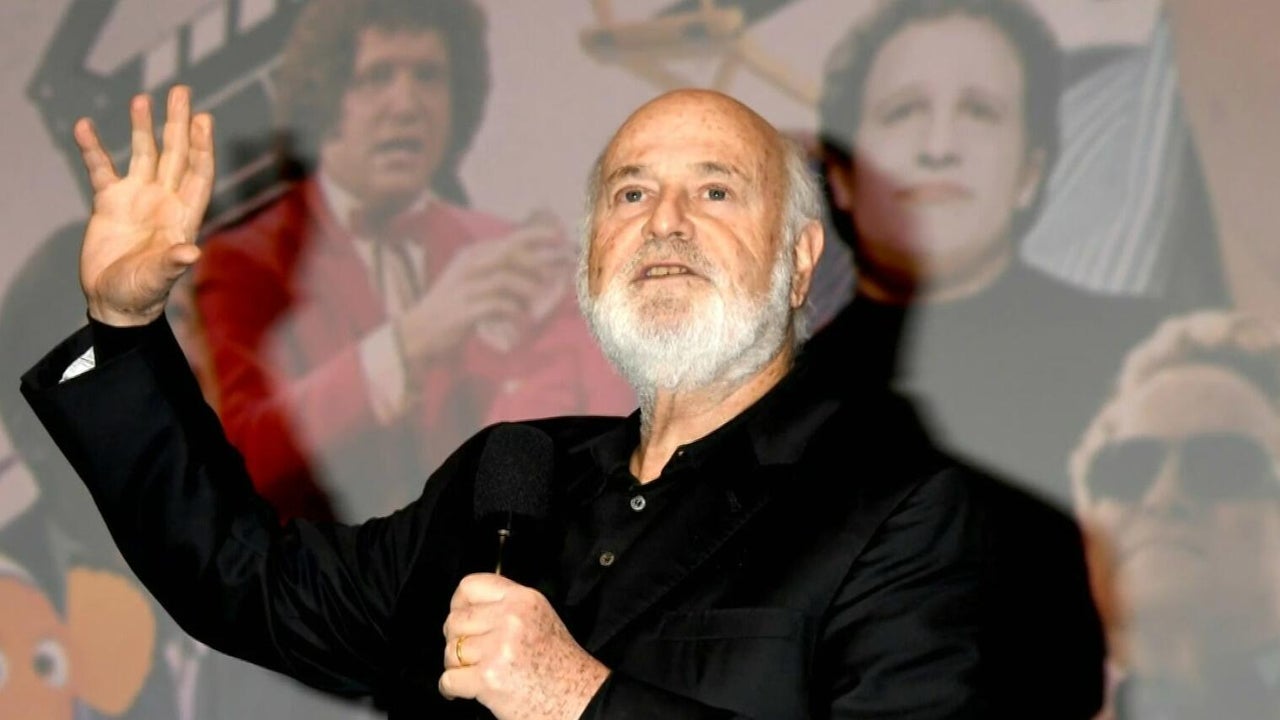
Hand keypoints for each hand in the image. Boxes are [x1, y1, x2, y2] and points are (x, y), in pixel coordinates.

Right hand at [76, 85, 214, 325]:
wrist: (115, 302)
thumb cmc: (142, 294)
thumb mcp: (157, 278)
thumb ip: (172, 262)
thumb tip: (190, 250)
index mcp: (183, 215)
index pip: (198, 173)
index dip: (202, 147)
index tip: (203, 120)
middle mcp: (164, 200)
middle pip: (175, 154)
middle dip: (179, 124)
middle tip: (181, 91)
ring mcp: (137, 198)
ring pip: (143, 154)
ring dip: (143, 128)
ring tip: (143, 99)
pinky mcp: (109, 203)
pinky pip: (101, 169)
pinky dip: (94, 149)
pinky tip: (86, 127)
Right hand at [396, 220, 573, 361]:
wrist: (421, 330)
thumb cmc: (454, 306)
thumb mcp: (474, 281)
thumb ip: (500, 272)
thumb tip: (539, 274)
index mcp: (473, 254)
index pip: (509, 240)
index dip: (536, 237)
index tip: (559, 238)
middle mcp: (469, 265)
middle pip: (510, 254)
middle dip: (536, 264)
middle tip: (553, 279)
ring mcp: (465, 285)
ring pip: (506, 279)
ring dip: (526, 292)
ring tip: (535, 307)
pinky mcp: (465, 308)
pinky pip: (498, 305)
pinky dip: (514, 312)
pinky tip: (519, 321)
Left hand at [439, 573, 607, 719]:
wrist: (580, 699)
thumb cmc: (562, 665)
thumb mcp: (541, 618)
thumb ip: (508, 608)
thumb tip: (468, 610)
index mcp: (524, 599)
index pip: (471, 585)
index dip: (458, 603)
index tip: (458, 616)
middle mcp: (511, 619)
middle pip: (456, 620)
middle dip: (455, 640)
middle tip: (465, 654)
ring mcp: (498, 648)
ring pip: (451, 650)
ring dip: (455, 666)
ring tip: (470, 674)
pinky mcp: (488, 678)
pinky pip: (449, 679)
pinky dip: (451, 689)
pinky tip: (462, 691)